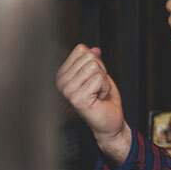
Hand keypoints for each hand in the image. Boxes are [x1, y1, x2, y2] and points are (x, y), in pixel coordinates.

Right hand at [55, 44, 130, 161]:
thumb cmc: (103, 99)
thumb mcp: (99, 75)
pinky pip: (99, 79)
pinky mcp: (77, 98)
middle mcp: (61, 82)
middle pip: (90, 57)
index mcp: (62, 74)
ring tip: (98, 93)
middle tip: (97, 88)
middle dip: (101, 71)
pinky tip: (99, 99)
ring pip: (95, 67)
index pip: (81, 50)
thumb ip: (94, 61)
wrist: (109, 120)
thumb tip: (94, 49)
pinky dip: (105, 88)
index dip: (96, 62)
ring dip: (103, 80)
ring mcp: (67, 90)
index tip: (93, 78)